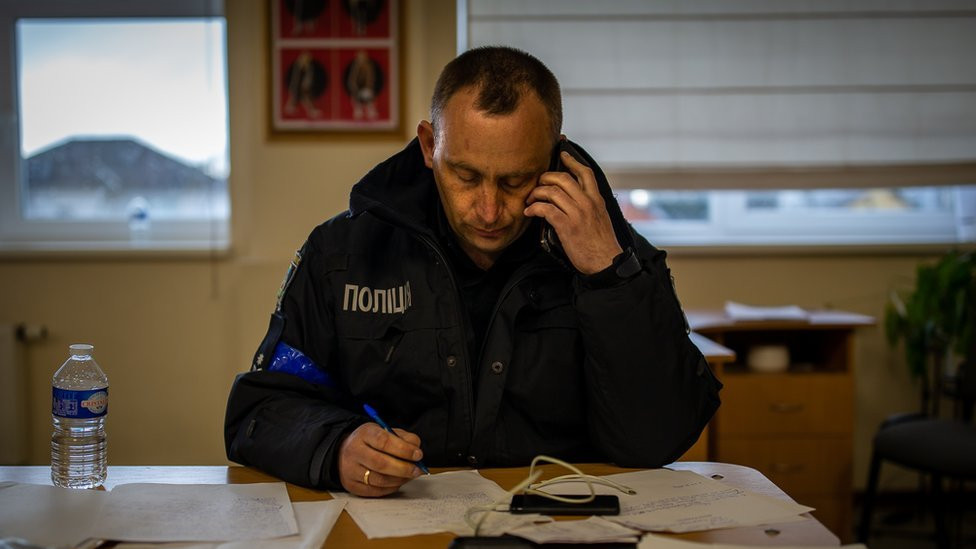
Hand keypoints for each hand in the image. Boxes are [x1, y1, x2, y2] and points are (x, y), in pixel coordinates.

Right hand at [338, 423, 423, 496]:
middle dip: (404, 468)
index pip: (384, 441)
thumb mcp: (386, 431)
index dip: (404, 449)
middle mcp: (354, 451)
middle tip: (417, 469)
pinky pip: (376, 491)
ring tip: (410, 475)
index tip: (418, 455)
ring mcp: (350, 470)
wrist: (345, 451)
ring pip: (379, 480)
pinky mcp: (352, 485)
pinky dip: (391, 488)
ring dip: (400, 479)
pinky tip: (398, 482)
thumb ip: (404, 438)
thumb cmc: (370, 442)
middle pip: (381, 463)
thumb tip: (416, 451)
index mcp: (364, 434)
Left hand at [524, 150, 622, 273]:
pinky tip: (529, 212)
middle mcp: (588, 203)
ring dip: (536, 193)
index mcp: (597, 199)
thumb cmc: (602, 244)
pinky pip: (545, 209)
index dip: (571, 160)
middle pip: (563, 178)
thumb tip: (572, 199)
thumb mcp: (601, 219)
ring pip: (552, 192)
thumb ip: (589, 206)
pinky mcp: (567, 226)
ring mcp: (577, 213)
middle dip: (546, 177)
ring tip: (530, 200)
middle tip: (538, 183)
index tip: (562, 154)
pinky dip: (534, 209)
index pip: (585, 172)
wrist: (606, 263)